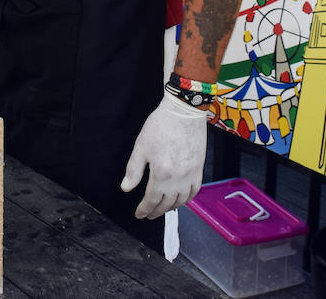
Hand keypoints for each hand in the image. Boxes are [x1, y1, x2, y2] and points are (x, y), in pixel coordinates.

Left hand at [120, 89, 209, 218]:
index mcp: (161, 174)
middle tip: (149, 214)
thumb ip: (133, 170)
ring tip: (162, 209)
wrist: (183, 112)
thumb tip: (126, 188)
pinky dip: (187, 199)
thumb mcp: (141, 147)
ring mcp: (191, 174)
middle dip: (156, 211)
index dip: (145, 209)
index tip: (140, 214)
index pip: (152, 200)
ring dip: (171, 208)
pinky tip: (180, 199)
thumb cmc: (160, 126)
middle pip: (167, 203)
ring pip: (182, 200)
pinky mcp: (199, 169)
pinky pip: (195, 191)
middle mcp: (178, 178)